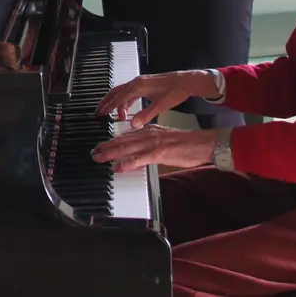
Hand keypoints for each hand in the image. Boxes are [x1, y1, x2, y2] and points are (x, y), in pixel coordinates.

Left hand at [91, 125, 217, 172]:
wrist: (202, 143)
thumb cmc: (186, 144)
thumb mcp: (163, 140)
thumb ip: (149, 144)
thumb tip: (136, 152)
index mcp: (149, 129)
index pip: (126, 135)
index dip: (111, 140)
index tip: (101, 145)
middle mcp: (148, 134)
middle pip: (121, 140)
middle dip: (106, 146)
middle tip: (94, 152)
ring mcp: (152, 143)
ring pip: (126, 148)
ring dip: (110, 153)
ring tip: (99, 158)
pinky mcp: (158, 153)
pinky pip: (138, 159)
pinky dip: (126, 163)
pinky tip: (117, 167)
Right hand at [96, 70, 220, 128]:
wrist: (186, 81)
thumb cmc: (175, 91)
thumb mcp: (161, 106)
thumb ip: (146, 115)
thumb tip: (133, 125)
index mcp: (138, 87)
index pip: (118, 97)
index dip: (109, 107)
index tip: (101, 114)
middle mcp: (136, 83)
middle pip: (115, 92)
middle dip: (106, 102)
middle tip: (98, 113)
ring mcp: (139, 83)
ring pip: (121, 92)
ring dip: (115, 102)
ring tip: (110, 114)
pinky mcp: (144, 85)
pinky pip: (128, 92)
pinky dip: (124, 101)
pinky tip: (125, 109)